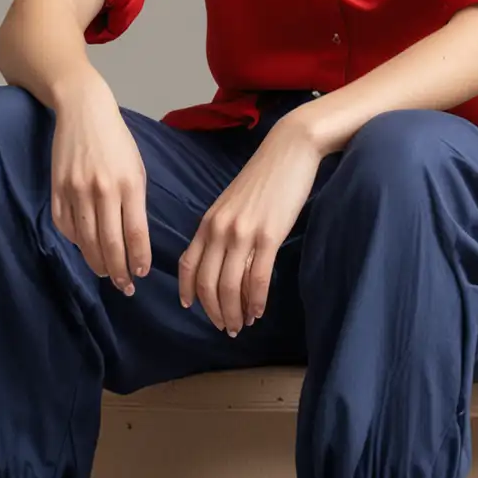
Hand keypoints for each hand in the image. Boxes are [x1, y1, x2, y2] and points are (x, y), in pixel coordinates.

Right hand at [50, 71, 151, 293]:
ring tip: (107, 274)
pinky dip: (76, 243)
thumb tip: (133, 240)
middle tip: (125, 287)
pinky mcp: (57, 189)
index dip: (138, 259)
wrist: (83, 111)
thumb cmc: (116, 142)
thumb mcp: (136, 168)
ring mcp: (77, 190)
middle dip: (119, 271)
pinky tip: (86, 249)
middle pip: (110, 244)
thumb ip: (135, 202)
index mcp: (129, 184)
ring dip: (98, 263)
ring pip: (86, 241)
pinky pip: (65, 227)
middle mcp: (103, 190)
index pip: (135, 234)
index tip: (141, 274)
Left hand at [178, 117, 321, 334]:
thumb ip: (222, 228)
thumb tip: (222, 258)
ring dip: (233, 312)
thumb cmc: (264, 177)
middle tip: (224, 327)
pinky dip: (256, 301)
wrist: (289, 150)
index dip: (188, 291)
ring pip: (230, 287)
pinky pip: (257, 278)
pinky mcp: (268, 235)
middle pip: (207, 283)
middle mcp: (219, 229)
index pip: (188, 264)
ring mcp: (243, 233)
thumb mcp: (232, 202)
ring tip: (240, 325)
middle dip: (213, 311)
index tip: (191, 308)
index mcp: (208, 221)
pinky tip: (259, 312)